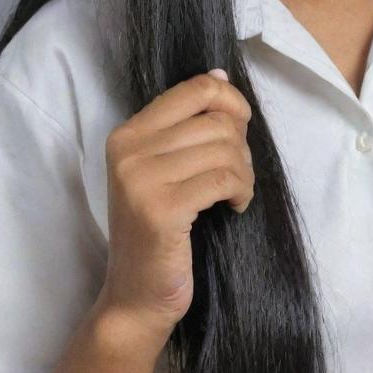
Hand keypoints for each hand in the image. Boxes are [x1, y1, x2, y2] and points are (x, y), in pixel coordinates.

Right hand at [96, 68, 253, 343]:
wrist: (136, 298)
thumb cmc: (161, 230)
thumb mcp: (166, 168)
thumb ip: (188, 123)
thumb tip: (219, 74)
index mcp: (128, 133)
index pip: (196, 89)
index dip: (231, 103)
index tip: (240, 129)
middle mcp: (128, 150)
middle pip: (216, 121)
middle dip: (241, 147)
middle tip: (237, 176)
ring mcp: (141, 180)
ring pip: (225, 149)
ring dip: (244, 172)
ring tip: (236, 193)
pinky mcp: (161, 210)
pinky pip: (223, 179)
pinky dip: (241, 191)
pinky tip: (234, 206)